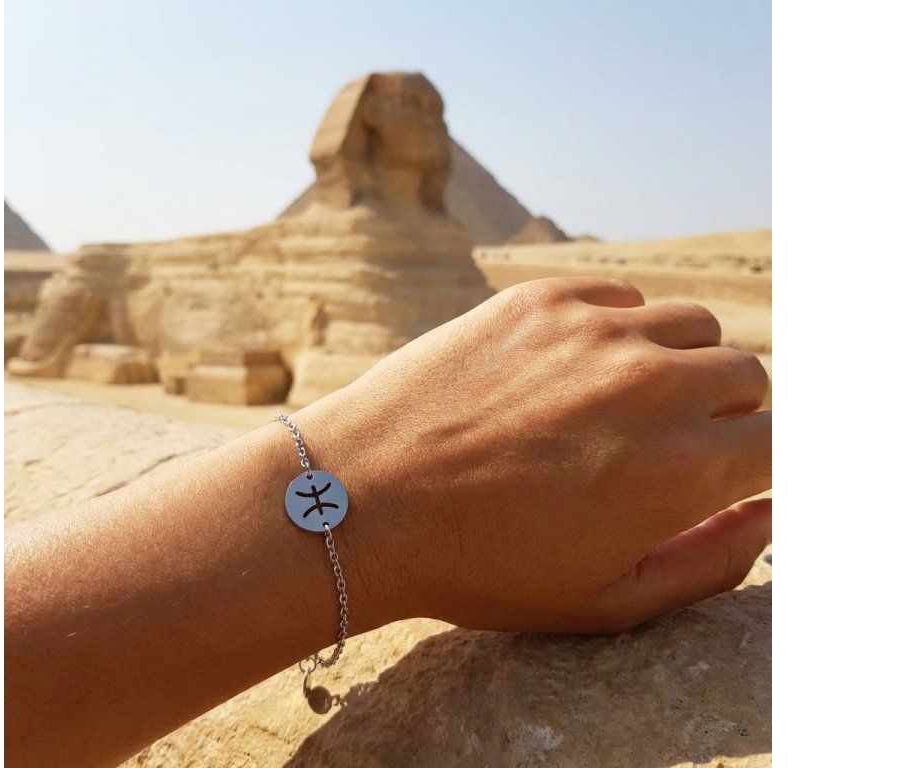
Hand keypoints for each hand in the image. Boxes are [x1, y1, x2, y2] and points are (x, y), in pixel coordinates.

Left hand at [298, 278, 770, 633]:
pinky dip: (619, 330)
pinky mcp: (540, 297)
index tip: (729, 474)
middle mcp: (653, 384)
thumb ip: (713, 560)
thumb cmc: (480, 564)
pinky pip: (621, 296)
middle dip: (728, 413)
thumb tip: (771, 512)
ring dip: (680, 363)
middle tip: (669, 446)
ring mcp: (596, 329)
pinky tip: (572, 370)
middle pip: (746, 374)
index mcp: (683, 467)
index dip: (760, 463)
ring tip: (623, 405)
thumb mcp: (607, 599)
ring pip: (691, 325)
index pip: (781, 442)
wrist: (360, 500)